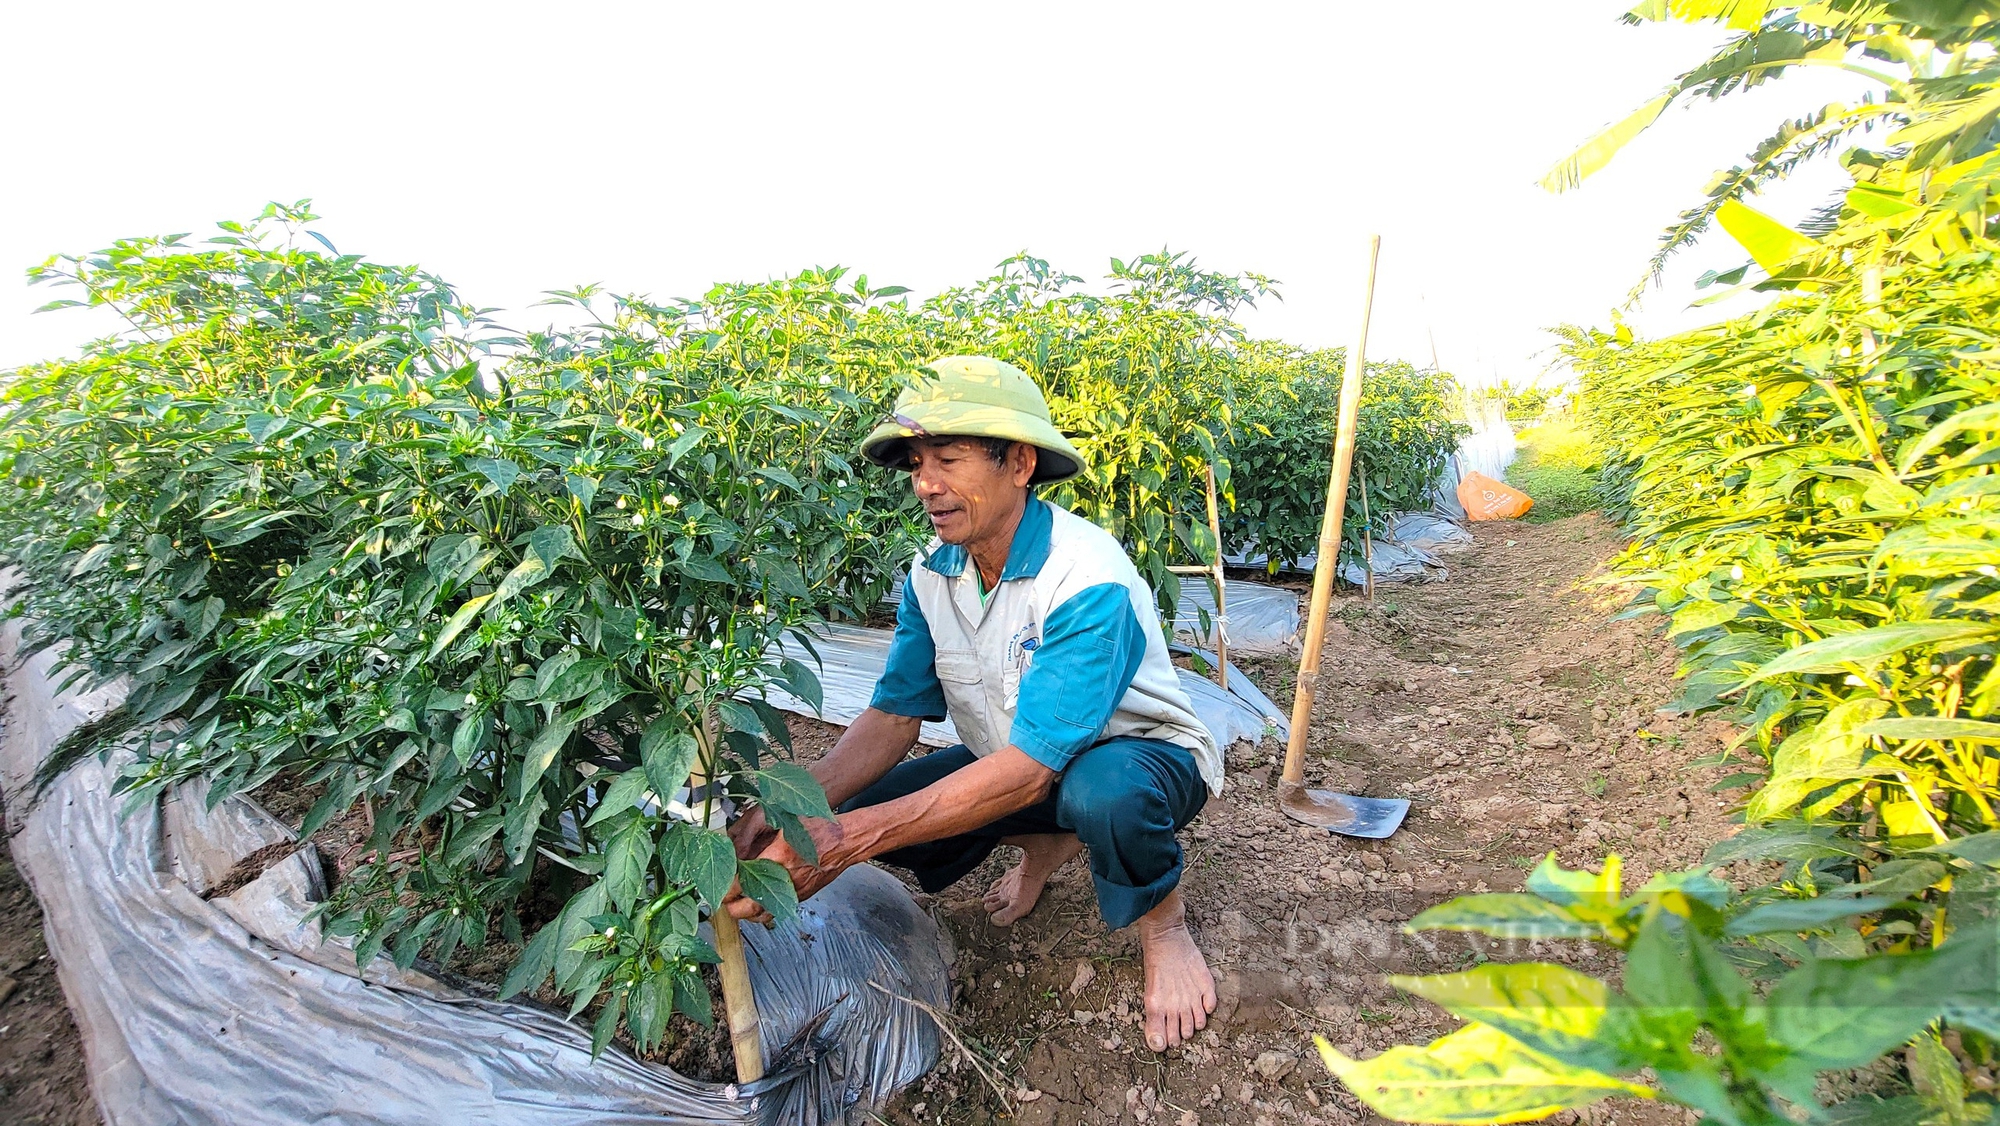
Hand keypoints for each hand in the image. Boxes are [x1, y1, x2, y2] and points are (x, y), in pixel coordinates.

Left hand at [724, 815, 850, 922]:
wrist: (845, 842)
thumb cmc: (817, 828)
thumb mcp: (784, 823)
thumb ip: (758, 837)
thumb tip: (734, 849)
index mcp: (777, 858)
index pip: (740, 883)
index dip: (725, 887)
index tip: (718, 883)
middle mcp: (784, 880)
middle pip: (746, 909)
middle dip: (730, 906)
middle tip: (723, 896)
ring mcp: (793, 893)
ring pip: (760, 916)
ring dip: (745, 912)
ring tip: (737, 901)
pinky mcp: (800, 898)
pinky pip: (775, 914)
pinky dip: (762, 912)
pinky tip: (757, 900)